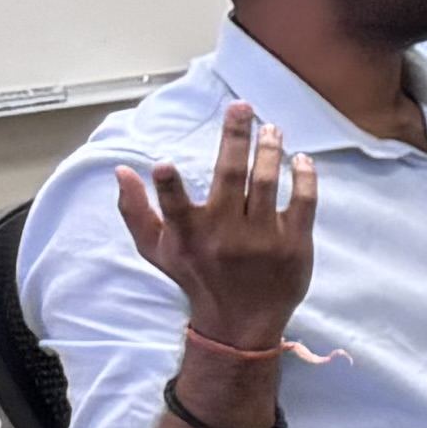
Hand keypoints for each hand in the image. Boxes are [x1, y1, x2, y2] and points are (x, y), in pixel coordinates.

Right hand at [113, 106, 316, 357]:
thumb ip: (135, 210)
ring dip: (270, 150)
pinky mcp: (294, 244)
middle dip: (235, 138)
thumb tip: (121, 170)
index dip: (168, 186)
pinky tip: (301, 159)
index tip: (164, 164)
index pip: (174, 206)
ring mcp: (262, 239)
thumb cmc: (194, 276)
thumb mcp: (155, 249)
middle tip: (241, 106)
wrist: (241, 321)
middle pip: (231, 177)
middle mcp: (225, 234)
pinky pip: (303, 202)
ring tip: (271, 128)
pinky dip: (304, 178)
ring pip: (268, 183)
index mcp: (188, 234)